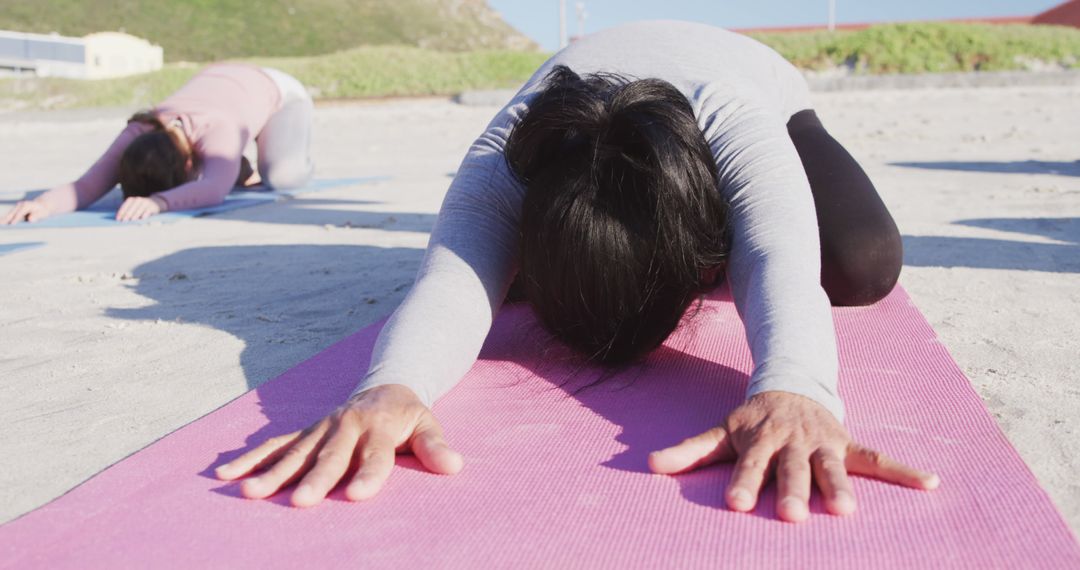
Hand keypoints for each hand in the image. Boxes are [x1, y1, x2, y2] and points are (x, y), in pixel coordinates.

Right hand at [3, 200, 51, 223]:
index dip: (16, 218)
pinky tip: (2, 224)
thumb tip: (30, 219)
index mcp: (27, 205)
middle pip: (12, 213)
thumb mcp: (42, 213)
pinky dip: (5, 220)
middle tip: (2, 225)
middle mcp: (20, 205)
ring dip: (4, 220)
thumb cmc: (42, 211)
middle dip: (7, 219)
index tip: (12, 224)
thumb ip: (37, 216)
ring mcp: (16, 207)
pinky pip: (10, 216)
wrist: (41, 206)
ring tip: (1, 226)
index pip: (20, 213)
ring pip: (9, 214)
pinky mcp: (15, 210)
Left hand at [116, 195, 166, 221]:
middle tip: (124, 221)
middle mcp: (138, 200)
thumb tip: (120, 219)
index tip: (118, 219)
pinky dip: (145, 214)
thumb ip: (128, 212)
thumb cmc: (141, 208)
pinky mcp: (152, 207)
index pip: (125, 206)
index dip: (121, 213)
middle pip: (131, 208)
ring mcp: (145, 203)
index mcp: (131, 199)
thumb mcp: (134, 207)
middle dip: (127, 215)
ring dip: (135, 215)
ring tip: (132, 220)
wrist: (155, 203)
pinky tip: (142, 218)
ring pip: (139, 209)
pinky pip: (147, 211)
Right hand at [215, 384, 463, 507]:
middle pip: (329, 457)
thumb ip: (436, 447)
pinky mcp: (304, 432)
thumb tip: (456, 466)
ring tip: (249, 494)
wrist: (386, 385)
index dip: (368, 476)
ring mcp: (321, 428)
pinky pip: (274, 445)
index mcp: (378, 428)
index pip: (375, 456)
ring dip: (271, 473)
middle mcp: (345, 427)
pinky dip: (250, 458)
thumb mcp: (428, 426)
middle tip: (299, 503)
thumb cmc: (408, 417)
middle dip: (314, 479)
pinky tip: (225, 474)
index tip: (356, 497)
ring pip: (294, 452)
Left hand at [648, 391, 938, 522]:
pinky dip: (906, 470)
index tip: (736, 504)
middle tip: (792, 515)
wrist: (789, 385)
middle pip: (792, 469)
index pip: (750, 465)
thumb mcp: (722, 431)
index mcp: (761, 438)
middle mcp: (793, 441)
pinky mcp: (848, 443)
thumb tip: (649, 466)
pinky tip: (931, 482)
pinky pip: (879, 457)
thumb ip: (689, 451)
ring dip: (841, 486)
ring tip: (847, 510)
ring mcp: (823, 442)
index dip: (744, 483)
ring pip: (833, 466)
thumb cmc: (752, 421)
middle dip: (793, 490)